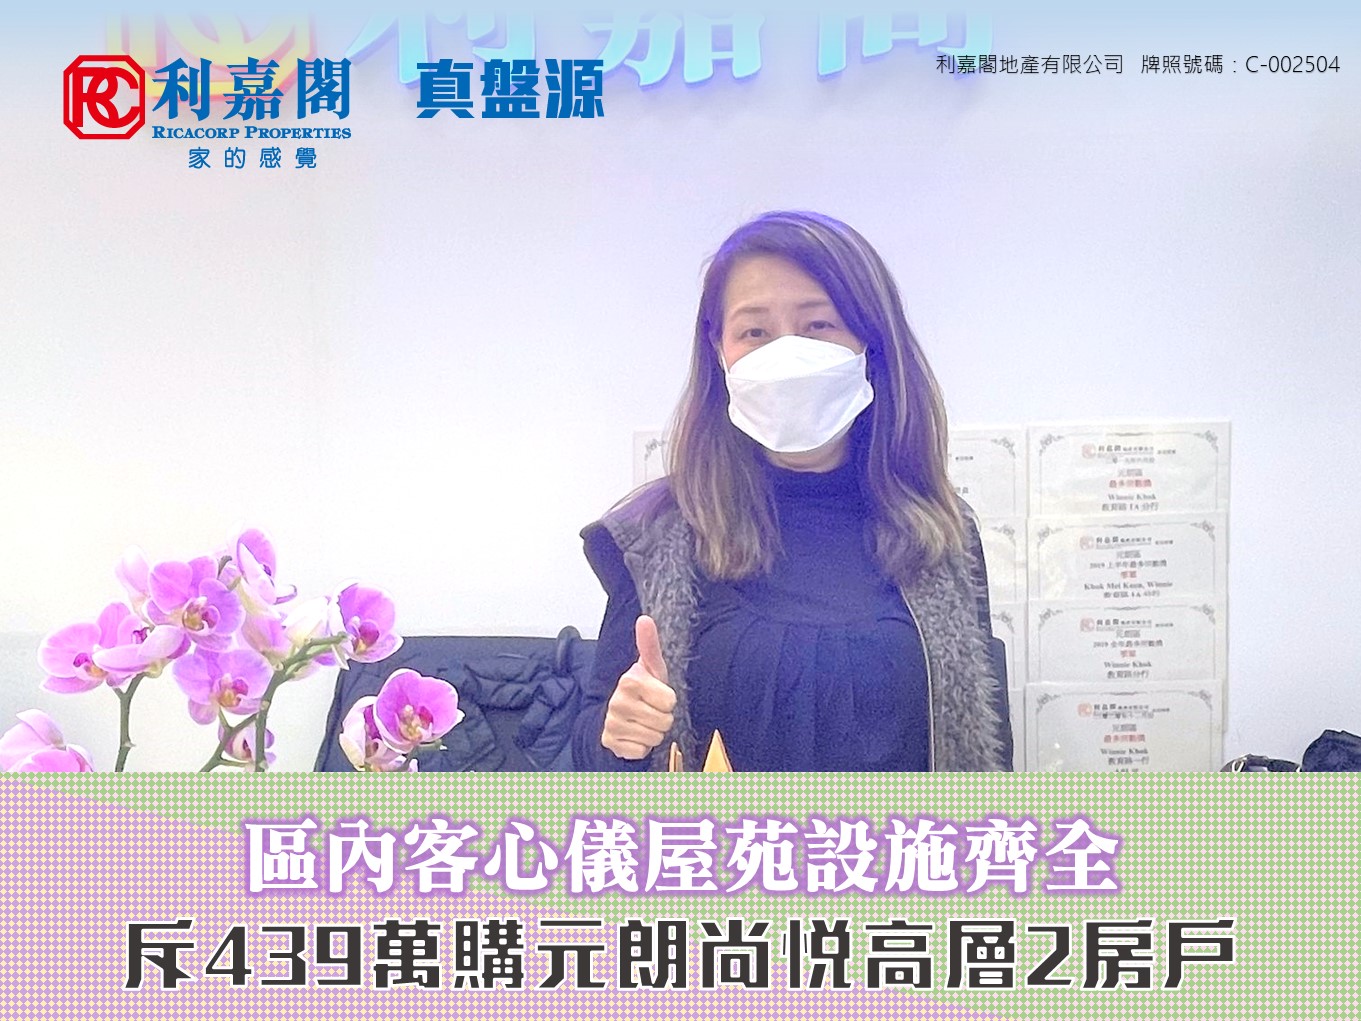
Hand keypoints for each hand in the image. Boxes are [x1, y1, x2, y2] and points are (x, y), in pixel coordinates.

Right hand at [601, 615, 675, 759]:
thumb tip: (645, 619)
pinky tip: (634, 734)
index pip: (670, 701)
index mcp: (630, 680)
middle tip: (650, 710)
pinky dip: (641, 746)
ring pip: (655, 737)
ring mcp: (612, 722)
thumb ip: (649, 645)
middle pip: (665, 721)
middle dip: (662, 718)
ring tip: (643, 721)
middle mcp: (618, 701)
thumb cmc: (642, 690)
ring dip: (653, 732)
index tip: (656, 695)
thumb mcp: (651, 668)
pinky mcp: (610, 742)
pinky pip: (641, 751)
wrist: (619, 714)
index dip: (667, 700)